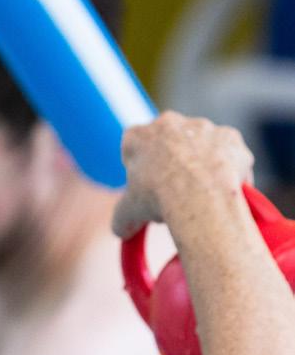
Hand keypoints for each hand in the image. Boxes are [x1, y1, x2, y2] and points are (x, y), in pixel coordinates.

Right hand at [112, 113, 252, 239]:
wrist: (199, 194)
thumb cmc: (157, 199)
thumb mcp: (128, 214)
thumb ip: (123, 218)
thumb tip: (122, 231)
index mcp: (138, 136)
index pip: (133, 147)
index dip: (140, 169)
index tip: (146, 188)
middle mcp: (171, 123)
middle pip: (170, 143)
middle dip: (172, 163)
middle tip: (173, 193)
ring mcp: (204, 127)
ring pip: (202, 147)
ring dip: (201, 166)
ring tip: (201, 197)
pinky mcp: (231, 137)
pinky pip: (229, 156)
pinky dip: (228, 172)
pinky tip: (223, 193)